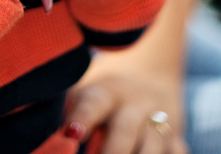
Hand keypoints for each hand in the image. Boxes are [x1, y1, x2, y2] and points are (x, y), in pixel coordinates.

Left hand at [66, 71, 187, 153]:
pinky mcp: (176, 141)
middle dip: (112, 153)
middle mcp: (136, 105)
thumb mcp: (83, 89)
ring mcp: (159, 124)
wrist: (149, 75)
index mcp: (106, 91)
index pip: (93, 104)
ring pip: (153, 147)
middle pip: (125, 131)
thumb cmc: (102, 92)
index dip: (82, 118)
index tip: (71, 133)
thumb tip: (45, 133)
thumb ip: (65, 107)